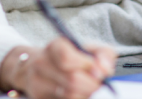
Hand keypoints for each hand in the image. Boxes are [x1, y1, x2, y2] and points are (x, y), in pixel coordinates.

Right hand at [0, 40, 116, 98]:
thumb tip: (104, 70)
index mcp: (55, 47)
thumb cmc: (75, 58)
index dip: (87, 67)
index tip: (100, 72)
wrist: (47, 68)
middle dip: (92, 85)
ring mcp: (37, 82)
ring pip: (68, 95)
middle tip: (100, 86)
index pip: (66, 58)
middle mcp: (41, 63)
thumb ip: (103, 55)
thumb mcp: (90, 49)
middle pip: (71, 80)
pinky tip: (80, 94)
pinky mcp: (39, 97)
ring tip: (90, 90)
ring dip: (86, 94)